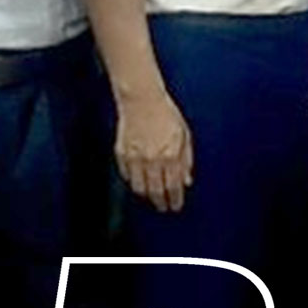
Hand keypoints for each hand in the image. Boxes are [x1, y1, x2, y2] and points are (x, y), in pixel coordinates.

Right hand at [113, 90, 194, 212]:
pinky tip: (139, 183)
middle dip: (161, 203)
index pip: (173, 187)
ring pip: (139, 188)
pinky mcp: (121, 154)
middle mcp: (152, 160)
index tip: (176, 206)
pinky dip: (133, 182)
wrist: (141, 100)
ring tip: (151, 197)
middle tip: (163, 207)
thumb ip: (186, 160)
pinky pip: (127, 176)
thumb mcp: (184, 136)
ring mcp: (134, 158)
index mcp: (170, 155)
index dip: (175, 200)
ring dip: (146, 196)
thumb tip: (186, 181)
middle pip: (155, 192)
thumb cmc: (166, 114)